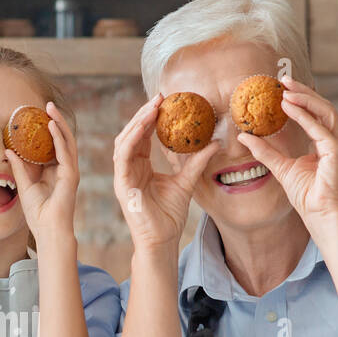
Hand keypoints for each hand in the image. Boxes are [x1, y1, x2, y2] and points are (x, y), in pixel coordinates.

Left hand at [5, 102, 77, 241]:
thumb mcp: (23, 185)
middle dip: (56, 120)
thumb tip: (8, 150)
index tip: (37, 114)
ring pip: (66, 141)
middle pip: (62, 139)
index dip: (47, 129)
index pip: (52, 144)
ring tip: (50, 108)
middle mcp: (64, 168)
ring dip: (59, 123)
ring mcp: (70, 171)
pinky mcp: (71, 175)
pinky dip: (58, 138)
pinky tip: (52, 126)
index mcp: (54, 170)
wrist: (48, 230)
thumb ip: (18, 167)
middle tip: (47, 105)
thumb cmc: (38, 213)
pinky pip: (65, 152)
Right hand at [113, 94, 219, 251]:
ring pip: (124, 141)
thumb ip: (197, 162)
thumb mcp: (186, 182)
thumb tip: (215, 143)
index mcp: (141, 166)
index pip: (143, 136)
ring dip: (137, 123)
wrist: (162, 239)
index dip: (151, 118)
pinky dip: (131, 140)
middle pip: (132, 134)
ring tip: (152, 108)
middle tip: (159, 97)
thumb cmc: (169, 215)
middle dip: (143, 114)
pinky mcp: (121, 184)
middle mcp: (129, 168)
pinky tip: (142, 128)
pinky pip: (122, 157)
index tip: (166, 101)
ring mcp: (123, 176)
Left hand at [237, 78, 337, 231]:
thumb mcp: (282, 168)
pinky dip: (304, 116)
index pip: (318, 114)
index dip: (302, 99)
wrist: (321, 216)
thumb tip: (245, 136)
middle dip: (304, 92)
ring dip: (305, 99)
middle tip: (284, 80)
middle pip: (323, 107)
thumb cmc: (307, 197)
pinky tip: (288, 107)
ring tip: (285, 90)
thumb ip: (266, 151)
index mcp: (330, 143)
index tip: (283, 88)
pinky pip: (320, 128)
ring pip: (325, 112)